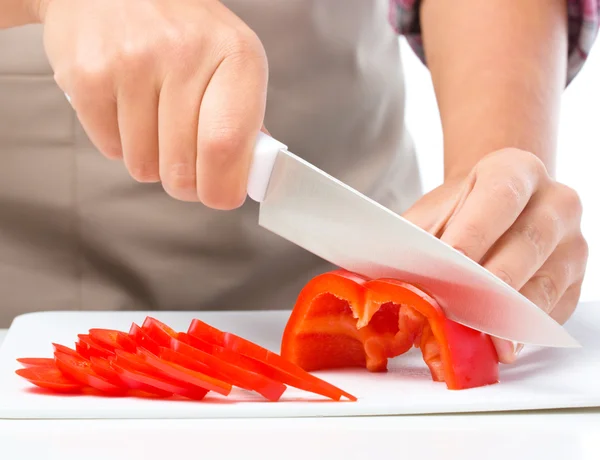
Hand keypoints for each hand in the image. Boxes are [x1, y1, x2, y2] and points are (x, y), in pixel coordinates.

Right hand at [39, 0, 267, 208]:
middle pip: (183, 170)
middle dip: (184, 180)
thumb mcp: (230, 58)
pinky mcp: (88, 74)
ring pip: (144, 166)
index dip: (222, 188)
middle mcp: (185, 55)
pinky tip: (125, 108)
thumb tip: (252, 175)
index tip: (220, 193)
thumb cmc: (182, 30)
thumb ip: (244, 118)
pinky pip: (110, 149)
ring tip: (152, 119)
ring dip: (150, 159)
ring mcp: (132, 62)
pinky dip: (119, 143)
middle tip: (183, 158)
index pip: (227, 148)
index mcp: (235, 55)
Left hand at [403, 148, 587, 362]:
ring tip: (473, 335)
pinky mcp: (574, 282)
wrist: (494, 209)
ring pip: (543, 284)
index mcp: (517, 170)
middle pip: (527, 244)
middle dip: (488, 283)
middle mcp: (555, 202)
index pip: (500, 197)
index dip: (475, 231)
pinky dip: (521, 331)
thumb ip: (415, 240)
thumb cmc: (459, 212)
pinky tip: (495, 343)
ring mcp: (572, 243)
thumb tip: (393, 278)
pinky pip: (551, 311)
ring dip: (505, 315)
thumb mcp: (434, 212)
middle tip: (456, 309)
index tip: (451, 261)